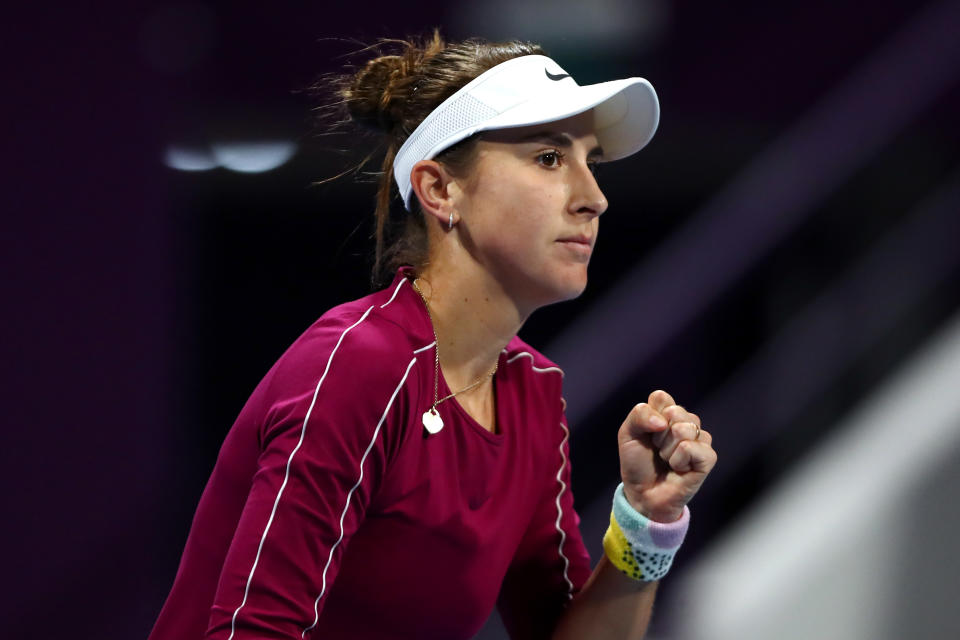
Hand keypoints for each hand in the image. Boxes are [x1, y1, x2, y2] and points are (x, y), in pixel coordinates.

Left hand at [617, 390, 716, 521]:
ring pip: (683, 429)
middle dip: (658, 435)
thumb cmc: (637, 463)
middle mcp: (687, 422)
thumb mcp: (627, 434)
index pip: (661, 397)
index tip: (646, 434)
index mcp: (668, 413)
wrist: (643, 494)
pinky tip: (679, 469)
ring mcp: (700, 439)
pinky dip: (678, 460)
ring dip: (667, 450)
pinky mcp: (708, 457)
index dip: (648, 417)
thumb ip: (639, 415)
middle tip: (657, 451)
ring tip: (667, 461)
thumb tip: (664, 422)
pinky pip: (691, 448)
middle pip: (674, 412)